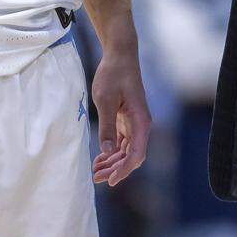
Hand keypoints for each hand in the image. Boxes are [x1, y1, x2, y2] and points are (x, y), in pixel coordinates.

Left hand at [89, 49, 150, 186]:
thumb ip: (107, 127)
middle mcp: (141, 124)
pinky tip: (100, 158)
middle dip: (115, 169)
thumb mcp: (106, 100)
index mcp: (140, 121)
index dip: (124, 170)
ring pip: (126, 150)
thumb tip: (107, 151)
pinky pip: (122, 141)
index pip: (136, 154)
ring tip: (95, 172)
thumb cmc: (114, 75)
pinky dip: (112, 151)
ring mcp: (134, 122)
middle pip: (132, 156)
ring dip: (112, 162)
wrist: (119, 55)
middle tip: (96, 178)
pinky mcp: (127, 119)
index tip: (110, 181)